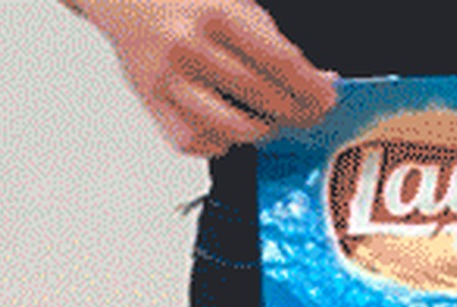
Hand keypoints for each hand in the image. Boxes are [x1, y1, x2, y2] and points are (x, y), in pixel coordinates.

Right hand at [80, 0, 335, 156]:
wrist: (130, 0)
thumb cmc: (188, 4)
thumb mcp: (238, 8)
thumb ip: (275, 46)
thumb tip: (318, 83)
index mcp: (217, 15)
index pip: (279, 62)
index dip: (310, 88)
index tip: (326, 101)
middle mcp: (188, 47)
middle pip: (259, 96)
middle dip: (294, 113)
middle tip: (308, 116)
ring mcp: (166, 79)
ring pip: (230, 127)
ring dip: (260, 131)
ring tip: (271, 123)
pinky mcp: (152, 103)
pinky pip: (195, 140)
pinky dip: (220, 142)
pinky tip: (230, 128)